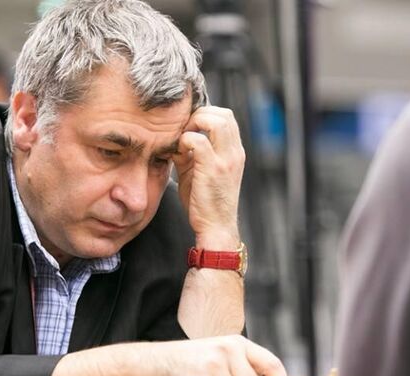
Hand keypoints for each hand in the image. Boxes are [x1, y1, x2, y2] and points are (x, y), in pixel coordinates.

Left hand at [173, 106, 244, 248]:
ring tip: (182, 141)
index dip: (205, 116)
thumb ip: (191, 153)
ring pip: (215, 120)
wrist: (216, 228)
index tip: (188, 129)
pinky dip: (184, 141)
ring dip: (193, 124)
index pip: (225, 117)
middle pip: (223, 113)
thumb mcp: (201, 172)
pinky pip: (197, 140)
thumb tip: (175, 139)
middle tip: (183, 132)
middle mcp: (234, 152)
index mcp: (234, 152)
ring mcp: (226, 159)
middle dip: (199, 116)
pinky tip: (177, 155)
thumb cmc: (206, 203)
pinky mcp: (213, 168)